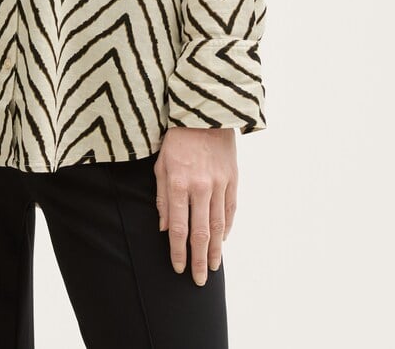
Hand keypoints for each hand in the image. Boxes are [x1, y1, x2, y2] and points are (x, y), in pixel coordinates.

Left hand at [154, 126, 237, 285]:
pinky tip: (223, 240)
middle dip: (199, 260)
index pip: (177, 227)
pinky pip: (230, 209)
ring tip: (213, 267)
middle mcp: (200, 187)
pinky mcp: (233, 178)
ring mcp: (219, 183)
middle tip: (199, 281)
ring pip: (218, 225)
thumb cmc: (177, 138)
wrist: (204, 113)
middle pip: (200, 233)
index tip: (178, 268)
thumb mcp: (161, 164)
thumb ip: (161, 196)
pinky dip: (227, 227)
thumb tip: (163, 227)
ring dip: (216, 250)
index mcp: (178, 183)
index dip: (177, 251)